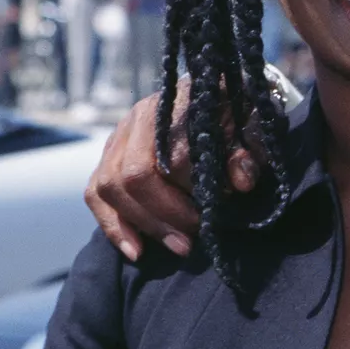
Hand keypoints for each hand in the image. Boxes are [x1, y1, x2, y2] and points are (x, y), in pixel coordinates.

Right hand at [84, 77, 258, 261]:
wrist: (219, 98)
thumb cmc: (238, 116)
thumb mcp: (254, 128)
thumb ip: (249, 152)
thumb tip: (241, 182)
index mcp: (177, 103)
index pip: (173, 156)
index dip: (191, 191)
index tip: (212, 213)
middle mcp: (140, 117)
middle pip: (133, 174)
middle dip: (164, 215)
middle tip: (192, 240)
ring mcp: (118, 136)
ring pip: (109, 187)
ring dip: (142, 224)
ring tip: (177, 246)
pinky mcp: (107, 157)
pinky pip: (95, 194)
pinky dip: (113, 225)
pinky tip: (136, 250)